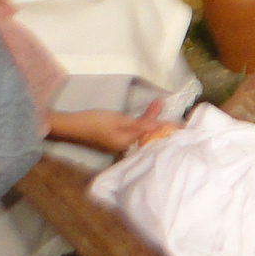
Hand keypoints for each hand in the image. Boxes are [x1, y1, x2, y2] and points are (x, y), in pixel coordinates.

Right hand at [48, 100, 170, 154]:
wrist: (73, 124)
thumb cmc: (95, 122)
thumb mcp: (119, 121)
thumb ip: (139, 124)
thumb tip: (158, 127)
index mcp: (127, 144)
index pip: (151, 135)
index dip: (165, 127)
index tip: (181, 123)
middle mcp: (125, 146)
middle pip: (147, 134)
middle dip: (159, 123)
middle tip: (173, 114)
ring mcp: (119, 143)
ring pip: (140, 132)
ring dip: (151, 121)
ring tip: (161, 109)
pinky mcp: (114, 137)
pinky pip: (134, 131)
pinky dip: (141, 123)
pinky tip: (146, 118)